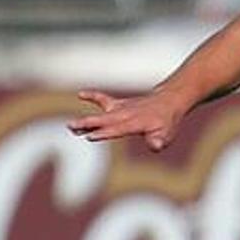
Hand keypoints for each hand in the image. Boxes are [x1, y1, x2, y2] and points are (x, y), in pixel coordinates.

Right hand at [68, 89, 188, 151]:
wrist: (169, 101)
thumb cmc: (167, 122)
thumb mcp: (167, 134)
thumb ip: (159, 141)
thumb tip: (155, 145)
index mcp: (136, 123)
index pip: (117, 129)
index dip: (104, 133)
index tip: (90, 137)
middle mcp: (126, 114)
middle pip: (104, 120)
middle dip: (88, 124)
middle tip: (71, 126)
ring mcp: (122, 108)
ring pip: (101, 113)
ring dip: (86, 119)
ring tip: (70, 126)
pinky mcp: (119, 104)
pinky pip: (104, 99)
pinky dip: (93, 96)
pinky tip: (81, 94)